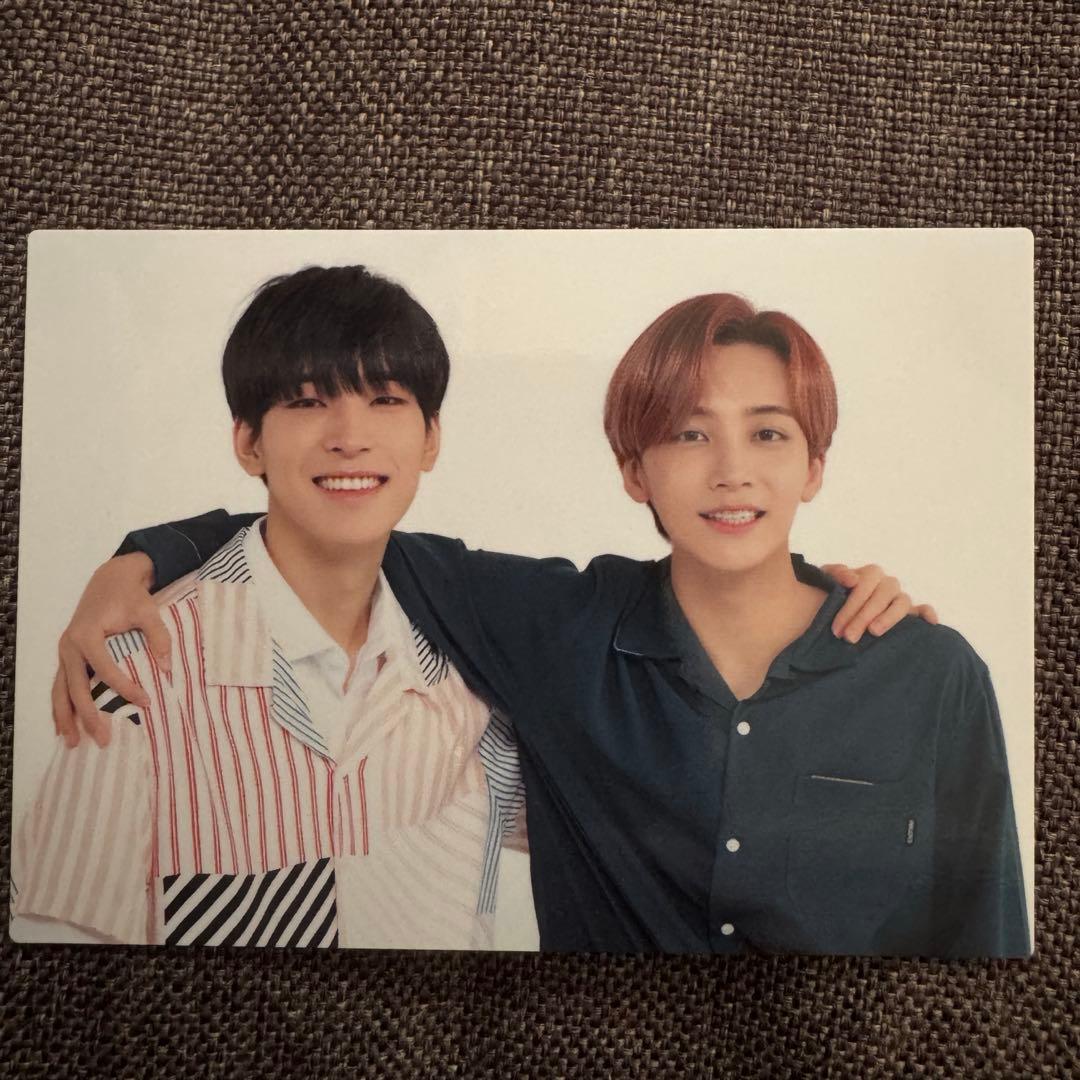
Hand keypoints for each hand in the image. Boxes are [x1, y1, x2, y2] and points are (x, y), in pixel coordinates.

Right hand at [52, 552, 170, 748]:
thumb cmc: (130, 596)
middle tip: (104, 740)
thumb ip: (158, 636)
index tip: (146, 702)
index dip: (125, 688)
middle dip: (88, 716)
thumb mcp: (148, 611)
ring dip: (66, 717)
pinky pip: (61, 684)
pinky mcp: (67, 654)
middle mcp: (70, 645)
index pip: (105, 669)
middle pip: (76, 688)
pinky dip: (62, 705)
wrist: (111, 578)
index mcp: (87, 634)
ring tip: (74, 743)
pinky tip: (66, 725)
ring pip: (60, 690)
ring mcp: (65, 651)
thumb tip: (168, 668)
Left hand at [820, 563, 938, 642]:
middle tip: (848, 637)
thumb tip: (852, 579)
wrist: (830, 609)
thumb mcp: (825, 583)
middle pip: (881, 596)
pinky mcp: (911, 613)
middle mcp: (888, 584)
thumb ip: (834, 575)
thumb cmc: (829, 597)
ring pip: (902, 602)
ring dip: (888, 617)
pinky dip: (927, 613)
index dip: (850, 607)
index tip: (837, 629)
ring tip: (874, 632)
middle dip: (863, 617)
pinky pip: (923, 609)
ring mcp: (900, 598)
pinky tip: (929, 623)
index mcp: (870, 574)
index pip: (864, 586)